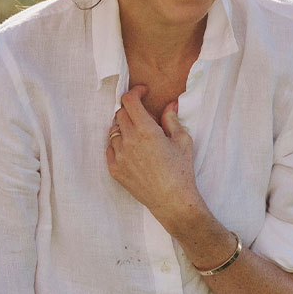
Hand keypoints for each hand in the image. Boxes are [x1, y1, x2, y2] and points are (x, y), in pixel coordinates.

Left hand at [106, 85, 203, 229]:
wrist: (172, 200)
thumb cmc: (181, 170)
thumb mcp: (182, 140)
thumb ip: (171, 119)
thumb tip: (170, 104)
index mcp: (145, 130)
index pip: (129, 100)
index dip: (135, 92)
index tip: (143, 93)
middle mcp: (128, 141)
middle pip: (120, 114)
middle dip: (132, 111)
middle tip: (147, 120)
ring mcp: (118, 156)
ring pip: (114, 131)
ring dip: (125, 128)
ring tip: (140, 138)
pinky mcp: (114, 169)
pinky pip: (110, 148)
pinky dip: (118, 145)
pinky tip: (133, 151)